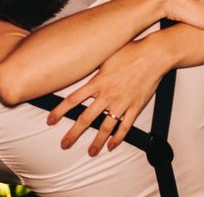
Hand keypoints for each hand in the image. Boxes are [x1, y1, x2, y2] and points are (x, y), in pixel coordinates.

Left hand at [46, 40, 163, 155]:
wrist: (153, 55)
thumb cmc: (129, 51)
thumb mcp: (104, 56)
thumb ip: (91, 65)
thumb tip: (78, 64)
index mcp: (97, 82)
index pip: (72, 100)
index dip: (59, 112)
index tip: (50, 121)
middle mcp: (107, 95)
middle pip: (86, 119)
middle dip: (74, 134)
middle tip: (65, 144)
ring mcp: (122, 103)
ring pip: (106, 128)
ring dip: (97, 141)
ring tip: (90, 152)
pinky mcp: (136, 107)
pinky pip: (126, 127)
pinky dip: (119, 138)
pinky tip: (112, 146)